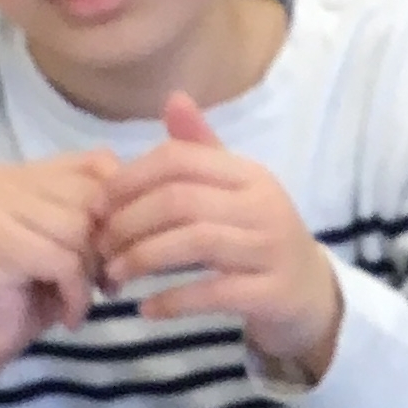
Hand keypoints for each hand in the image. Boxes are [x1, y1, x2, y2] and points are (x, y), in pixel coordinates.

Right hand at [0, 149, 120, 387]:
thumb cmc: (27, 295)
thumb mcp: (72, 244)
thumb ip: (96, 214)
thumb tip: (146, 203)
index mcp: (24, 171)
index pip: (98, 163)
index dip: (120, 210)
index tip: (113, 253)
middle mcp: (5, 179)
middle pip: (93, 198)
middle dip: (107, 248)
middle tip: (99, 284)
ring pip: (81, 230)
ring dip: (90, 275)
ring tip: (76, 298)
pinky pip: (65, 262)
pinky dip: (76, 296)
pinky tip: (67, 315)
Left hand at [96, 94, 342, 380]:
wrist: (311, 293)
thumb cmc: (258, 236)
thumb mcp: (235, 189)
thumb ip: (200, 151)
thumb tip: (173, 98)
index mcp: (247, 174)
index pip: (179, 160)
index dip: (129, 179)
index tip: (96, 205)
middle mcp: (262, 204)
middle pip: (180, 200)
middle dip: (128, 222)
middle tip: (99, 246)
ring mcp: (270, 249)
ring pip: (195, 242)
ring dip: (143, 259)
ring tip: (113, 275)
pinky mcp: (271, 292)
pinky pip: (213, 292)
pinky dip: (173, 301)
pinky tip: (146, 310)